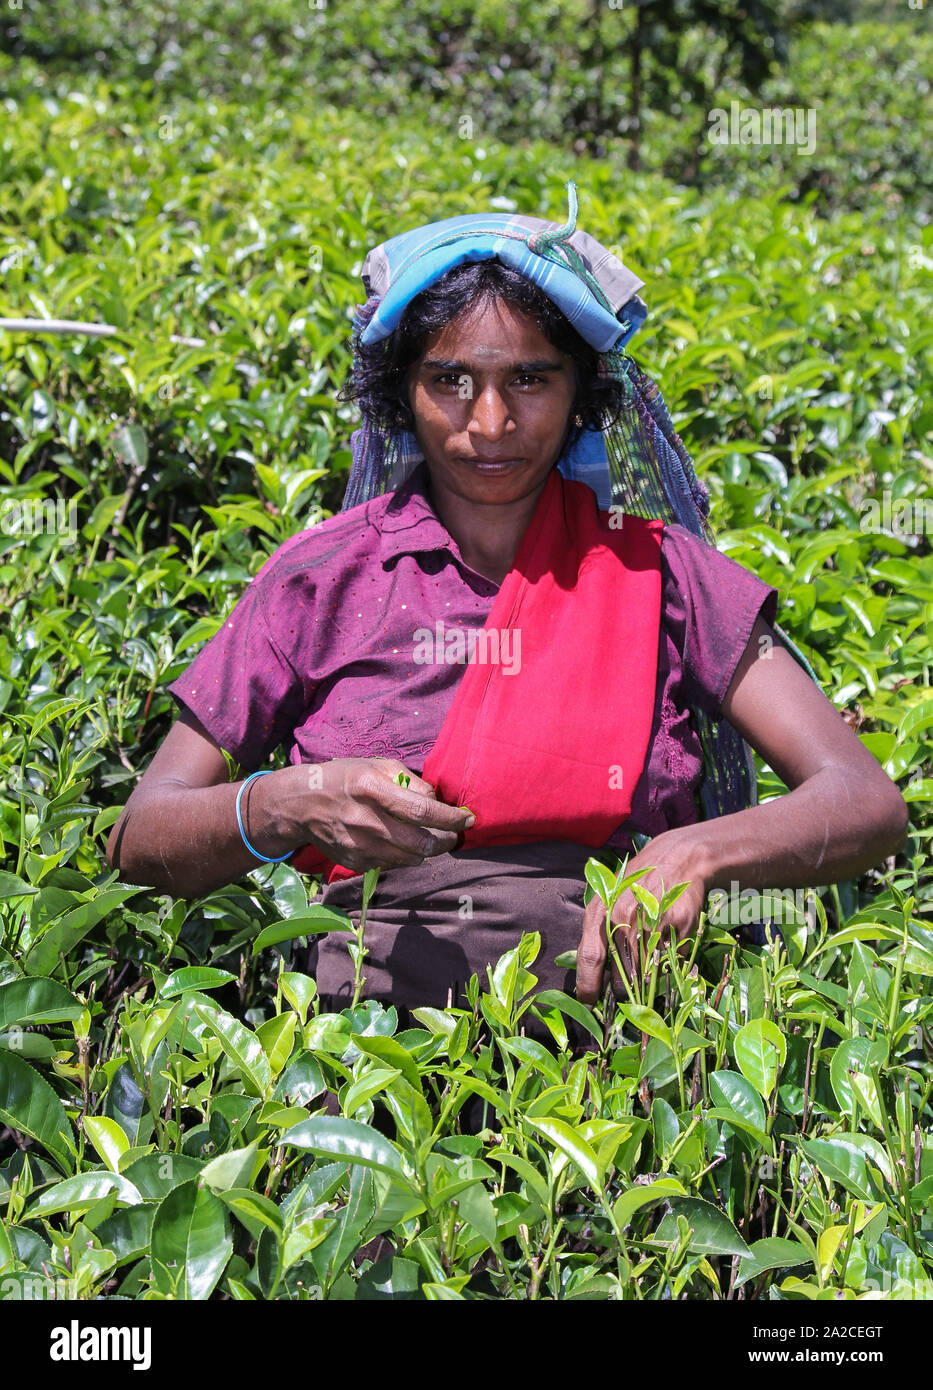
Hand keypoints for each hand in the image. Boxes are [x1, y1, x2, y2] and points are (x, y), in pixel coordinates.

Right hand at [271, 757, 473, 872]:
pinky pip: (392, 864)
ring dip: (426, 850)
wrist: (302, 805)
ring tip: (428, 837)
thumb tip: (438, 802)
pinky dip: (403, 855)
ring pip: (410, 858)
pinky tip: (399, 841)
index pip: (422, 811)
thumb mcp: (376, 765)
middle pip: (420, 843)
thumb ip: (410, 781)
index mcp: (371, 788)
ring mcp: (358, 845)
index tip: (468, 819)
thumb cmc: (345, 778)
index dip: (451, 818)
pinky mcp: (355, 862)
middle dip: (445, 841)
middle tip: (453, 835)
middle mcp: (365, 820)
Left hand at [575, 830, 711, 1004]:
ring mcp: (653, 922)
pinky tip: (665, 952)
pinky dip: (666, 967)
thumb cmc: (637, 884)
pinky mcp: (678, 926)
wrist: (678, 859)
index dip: (588, 985)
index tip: (588, 1003)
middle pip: (620, 973)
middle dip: (620, 993)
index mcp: (603, 910)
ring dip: (643, 985)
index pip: (590, 956)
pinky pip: (669, 962)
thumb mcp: (608, 899)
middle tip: (621, 999)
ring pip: (645, 973)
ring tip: (643, 980)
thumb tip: (591, 975)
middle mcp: (625, 916)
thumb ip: (598, 932)